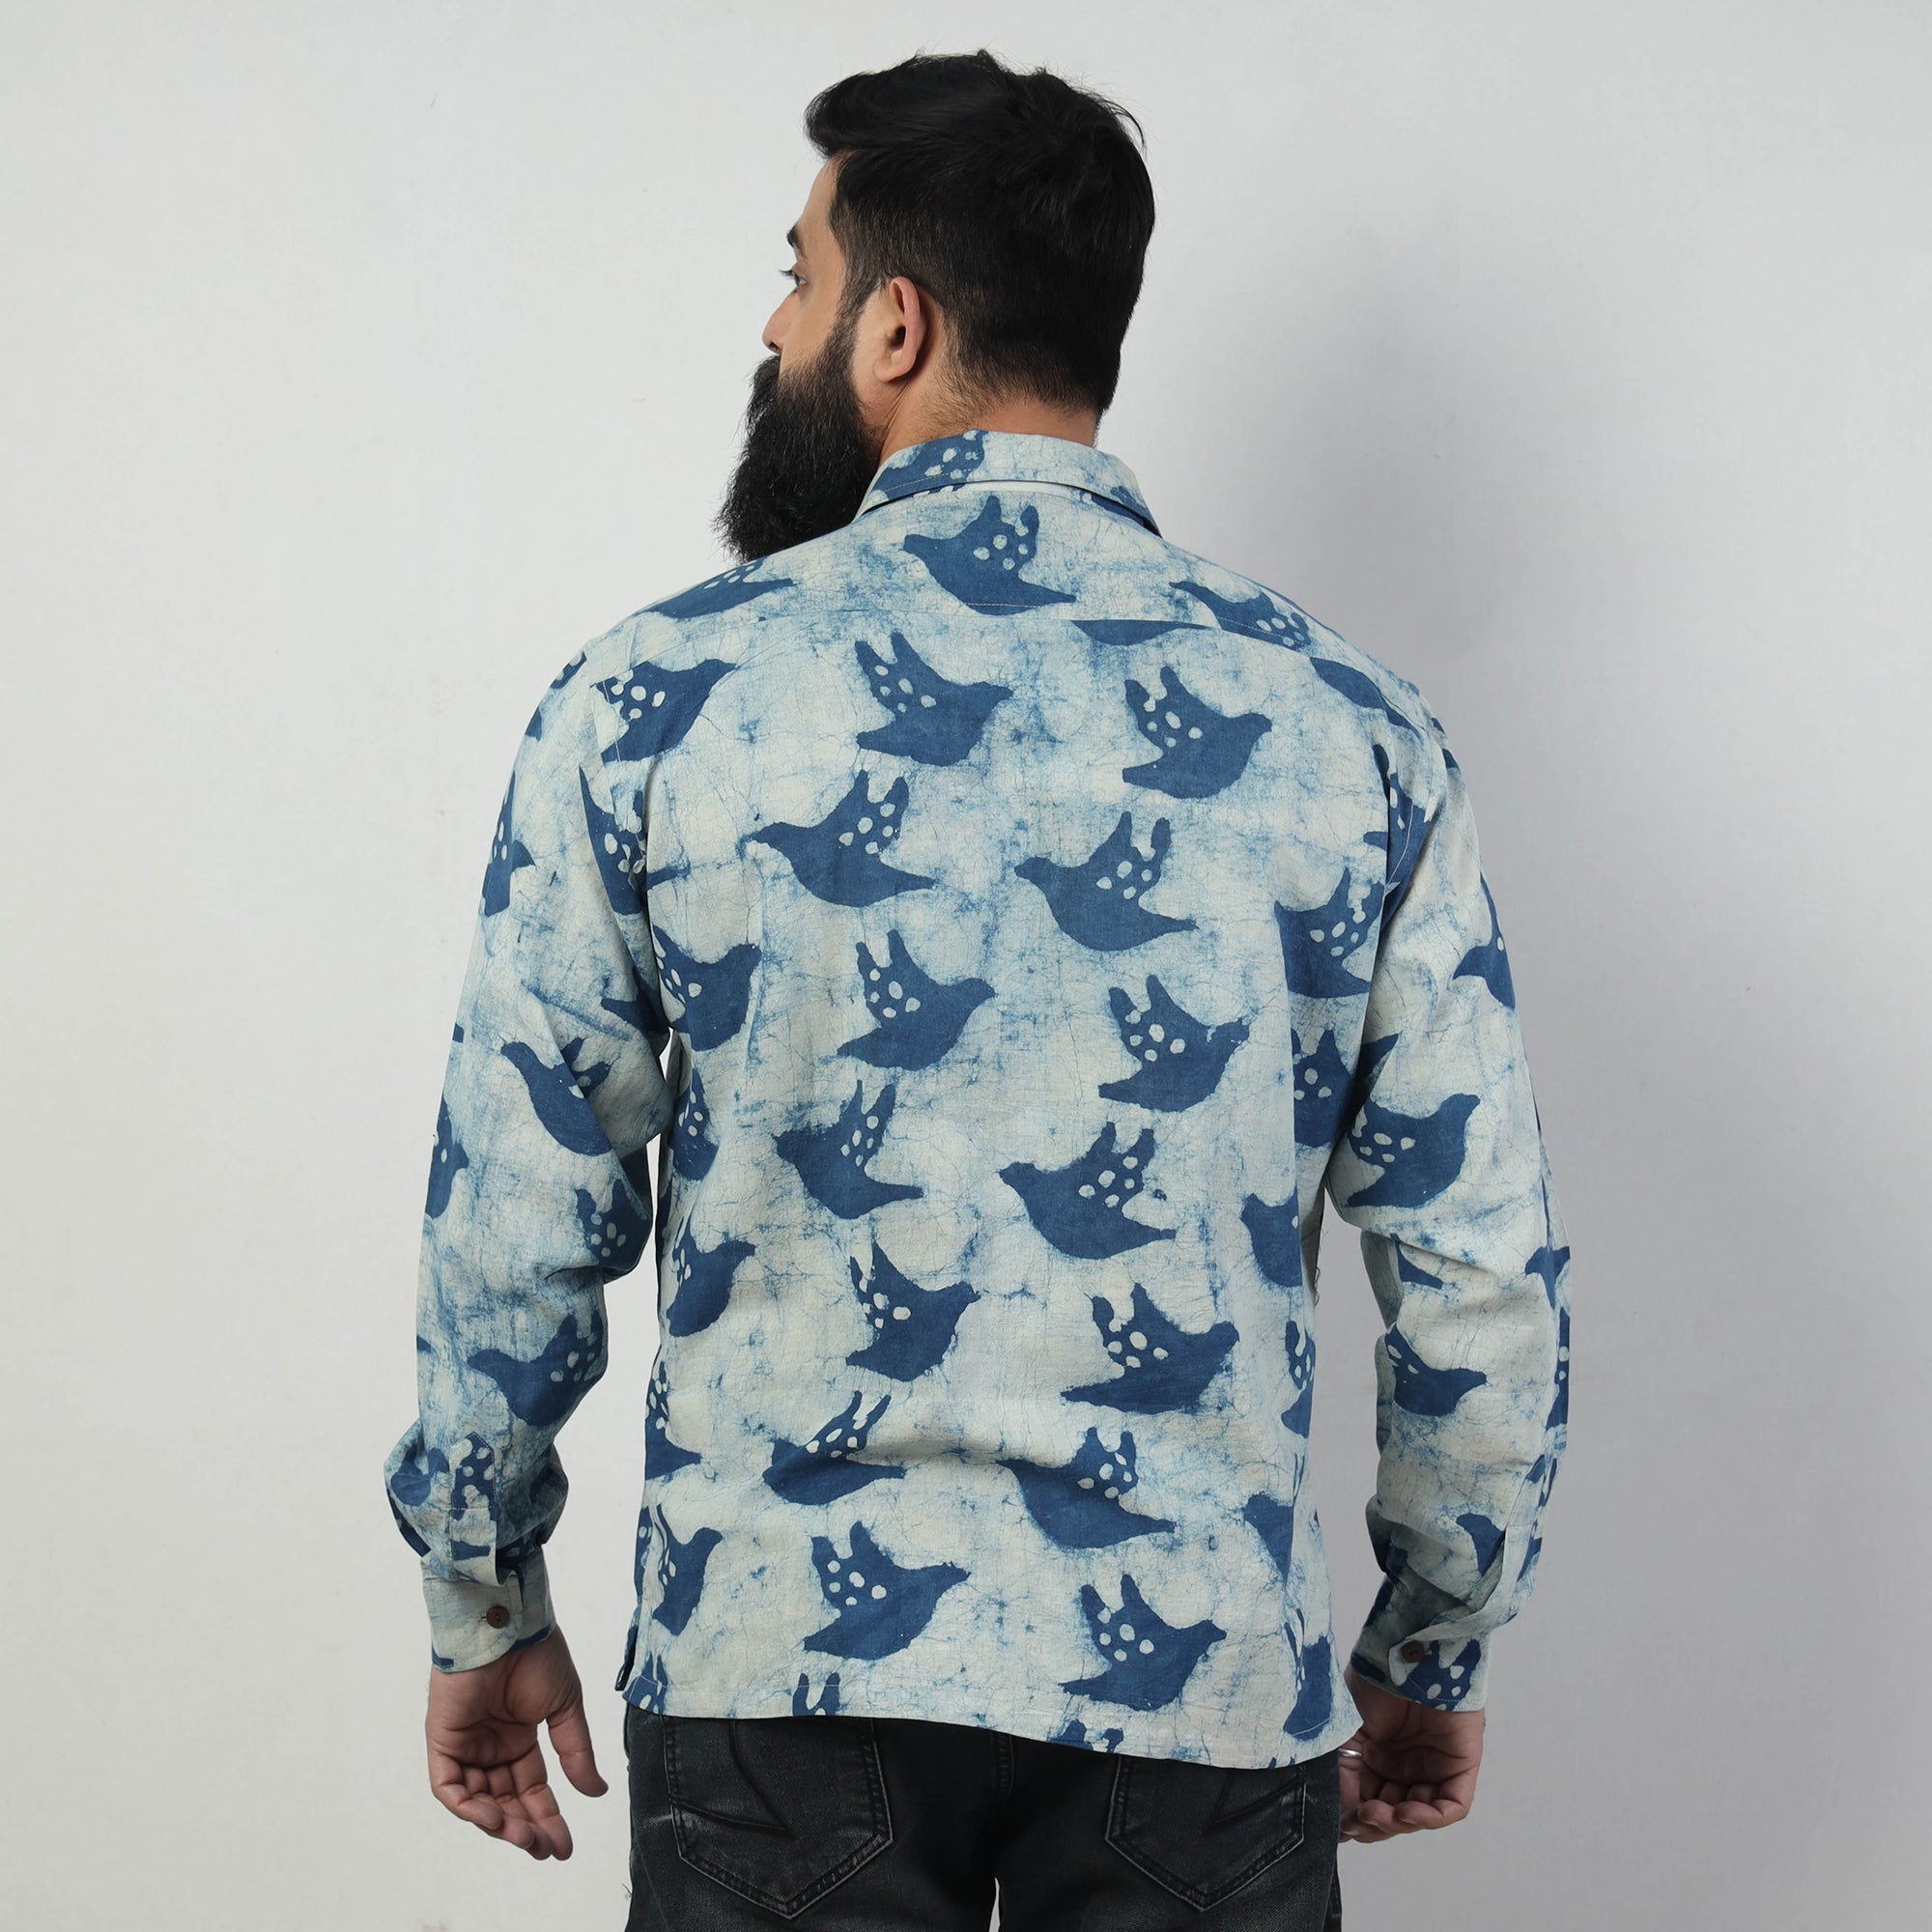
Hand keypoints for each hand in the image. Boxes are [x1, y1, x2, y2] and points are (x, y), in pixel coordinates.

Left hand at [425, 1626, 607, 1859]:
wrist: (508, 1624)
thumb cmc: (537, 1656)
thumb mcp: (565, 1708)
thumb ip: (576, 1752)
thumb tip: (596, 1792)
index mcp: (519, 1738)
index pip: (532, 1789)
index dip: (548, 1817)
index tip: (566, 1846)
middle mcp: (491, 1747)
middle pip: (506, 1801)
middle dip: (526, 1828)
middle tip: (547, 1848)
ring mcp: (465, 1745)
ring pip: (478, 1801)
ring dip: (500, 1823)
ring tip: (527, 1837)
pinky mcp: (442, 1740)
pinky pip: (448, 1787)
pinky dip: (467, 1807)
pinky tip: (494, 1817)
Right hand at [1337, 1663, 1483, 1843]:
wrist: (1408, 1654)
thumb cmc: (1374, 1682)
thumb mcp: (1345, 1732)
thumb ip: (1341, 1774)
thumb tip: (1337, 1819)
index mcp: (1377, 1757)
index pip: (1367, 1801)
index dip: (1354, 1818)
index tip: (1339, 1825)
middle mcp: (1405, 1765)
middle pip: (1392, 1814)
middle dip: (1374, 1823)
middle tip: (1358, 1819)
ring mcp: (1434, 1767)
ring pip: (1419, 1815)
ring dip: (1398, 1823)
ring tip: (1377, 1813)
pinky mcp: (1461, 1766)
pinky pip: (1451, 1806)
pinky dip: (1429, 1817)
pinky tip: (1407, 1812)